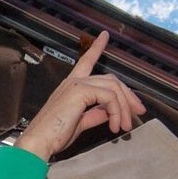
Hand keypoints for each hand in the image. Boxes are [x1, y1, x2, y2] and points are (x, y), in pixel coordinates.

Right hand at [14, 33, 146, 161]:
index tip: (104, 36)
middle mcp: (73, 81)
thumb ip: (95, 114)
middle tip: (138, 112)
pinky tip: (114, 126)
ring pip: (113, 87)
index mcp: (71, 86)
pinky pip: (109, 97)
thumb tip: (110, 112)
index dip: (97, 48)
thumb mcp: (80, 122)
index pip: (86, 61)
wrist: (39, 142)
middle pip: (111, 79)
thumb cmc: (53, 135)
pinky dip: (116, 112)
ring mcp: (76, 84)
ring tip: (125, 126)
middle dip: (128, 95)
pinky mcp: (80, 91)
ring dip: (124, 108)